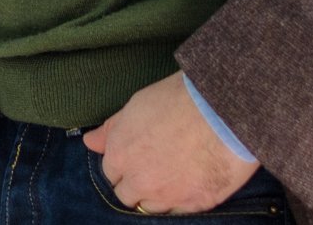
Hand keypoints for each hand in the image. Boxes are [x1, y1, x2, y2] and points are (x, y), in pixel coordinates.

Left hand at [83, 72, 254, 214]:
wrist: (221, 110)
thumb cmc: (178, 99)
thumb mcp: (136, 105)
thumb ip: (111, 129)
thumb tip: (90, 142)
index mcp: (120, 154)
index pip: (111, 172)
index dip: (124, 164)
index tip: (136, 157)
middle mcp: (138, 180)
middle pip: (127, 195)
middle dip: (136, 184)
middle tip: (154, 168)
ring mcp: (165, 196)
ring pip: (151, 208)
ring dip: (156, 196)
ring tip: (173, 176)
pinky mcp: (193, 205)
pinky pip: (178, 213)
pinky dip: (180, 202)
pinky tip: (190, 184)